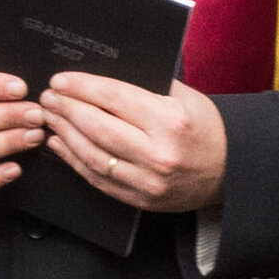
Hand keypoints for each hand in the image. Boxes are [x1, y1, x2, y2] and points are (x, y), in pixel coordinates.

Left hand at [37, 70, 229, 214]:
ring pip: (92, 155)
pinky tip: (61, 143)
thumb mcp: (185, 98)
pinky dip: (74, 160)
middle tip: (48, 96)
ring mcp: (148, 181)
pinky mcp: (140, 199)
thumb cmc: (206, 128)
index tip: (61, 80)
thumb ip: (147, 86)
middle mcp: (158, 153)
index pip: (114, 97)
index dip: (82, 87)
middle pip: (97, 126)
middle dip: (66, 108)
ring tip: (50, 117)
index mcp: (170, 121)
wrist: (231, 172)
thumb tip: (100, 79)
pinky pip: (98, 179)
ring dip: (65, 133)